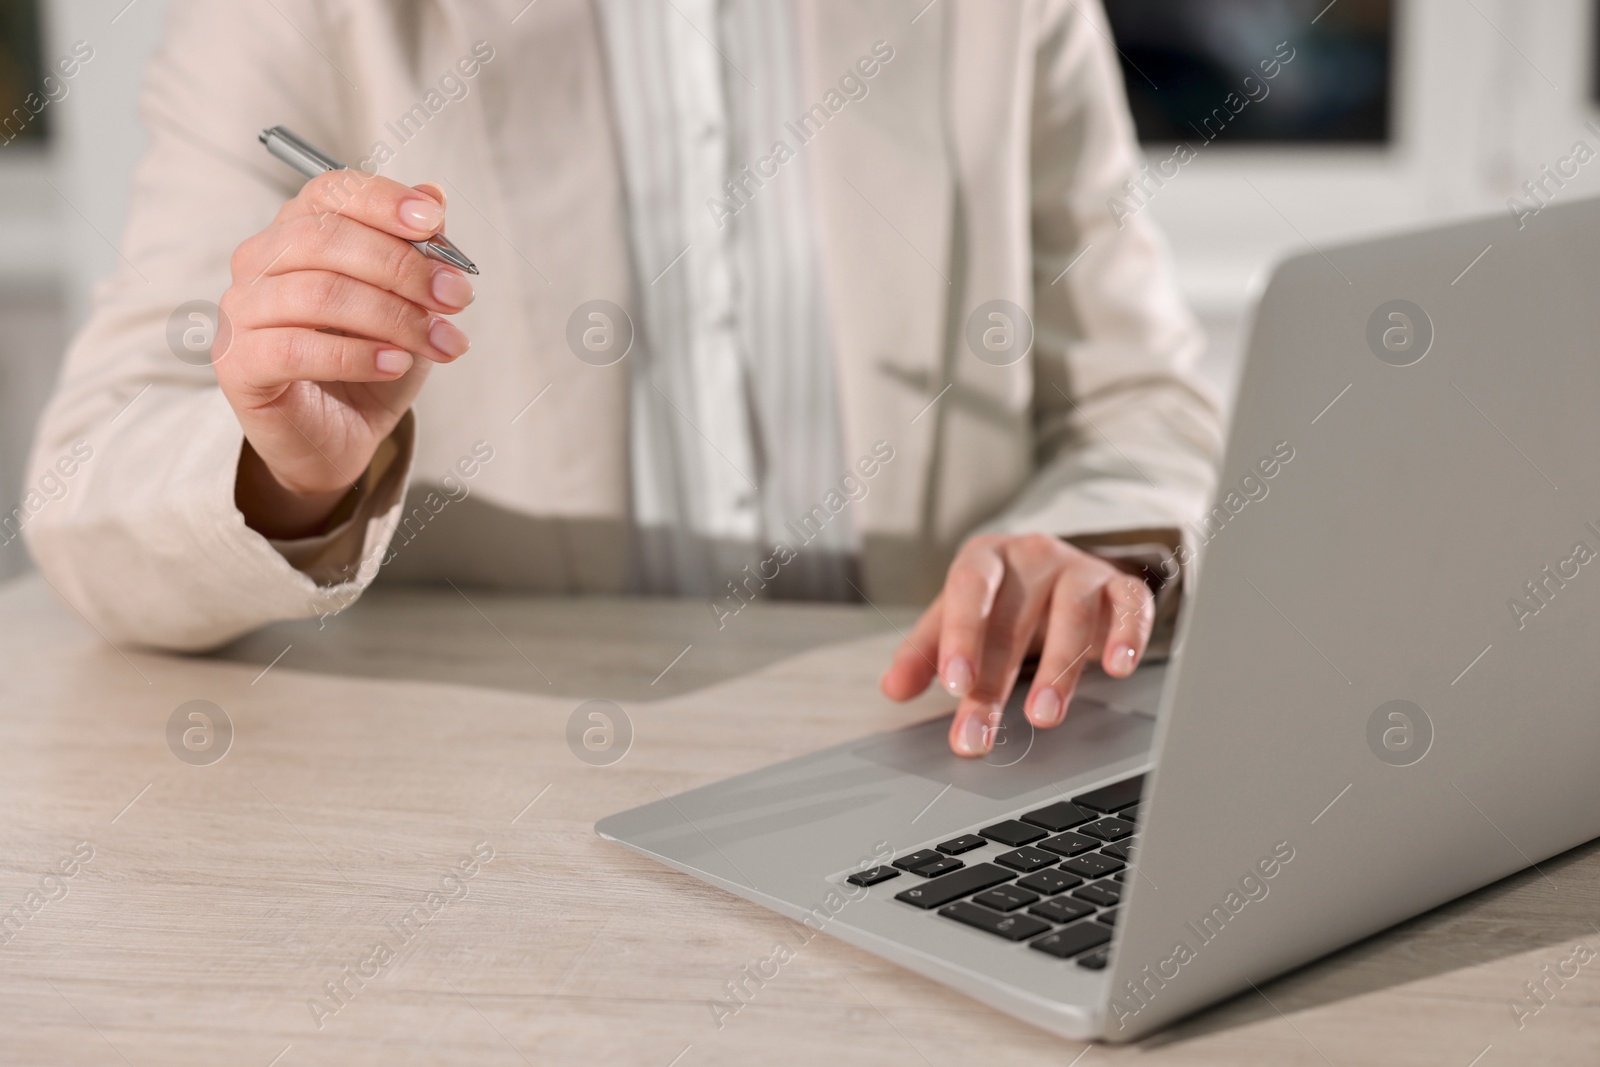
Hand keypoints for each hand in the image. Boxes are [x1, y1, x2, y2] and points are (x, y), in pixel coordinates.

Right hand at [215, 171, 474, 538]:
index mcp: (297, 232)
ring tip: (439, 342)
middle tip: (456, 297)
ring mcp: (241, 311)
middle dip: (403, 267)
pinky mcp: (238, 363)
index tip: (433, 222)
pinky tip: (397, 364)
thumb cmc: (372, 363)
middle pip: (326, 239)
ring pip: (318, 294)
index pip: (331, 192)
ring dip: (393, 317)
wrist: (341, 438)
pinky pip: (297, 348)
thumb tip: (435, 193)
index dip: (382, 201)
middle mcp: (260, 261)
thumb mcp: (410, 305)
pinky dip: (358, 355)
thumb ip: (418, 251)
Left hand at [879, 533, 1154, 757]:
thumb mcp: (958, 617)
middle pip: (1014, 619)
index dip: (962, 635)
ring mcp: (1079, 568)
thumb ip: (925, 651)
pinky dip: (1128, 634)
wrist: (1060, 567)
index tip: (955, 684)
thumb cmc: (1001, 598)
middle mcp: (1032, 556)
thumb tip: (893, 687)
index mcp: (985, 559)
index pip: (969, 589)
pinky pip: (1132, 604)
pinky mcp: (1120, 586)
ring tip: (1042, 717)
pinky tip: (1118, 667)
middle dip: (995, 684)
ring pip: (1073, 613)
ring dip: (1058, 669)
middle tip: (978, 737)